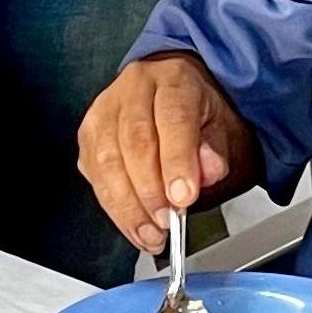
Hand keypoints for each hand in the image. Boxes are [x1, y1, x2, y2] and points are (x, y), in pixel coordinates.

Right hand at [77, 52, 252, 252]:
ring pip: (108, 160)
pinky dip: (114, 207)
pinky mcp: (89, 134)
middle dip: (150, 189)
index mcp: (174, 78)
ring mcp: (105, 109)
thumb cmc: (198, 114)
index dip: (177, 161)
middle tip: (167, 222)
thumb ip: (216, 150)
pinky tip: (134, 225)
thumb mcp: (222, 127)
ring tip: (150, 234)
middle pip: (134, 140)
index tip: (184, 197)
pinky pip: (95, 174)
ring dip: (129, 205)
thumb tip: (206, 172)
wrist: (173, 97)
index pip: (173, 117)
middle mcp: (135, 88)